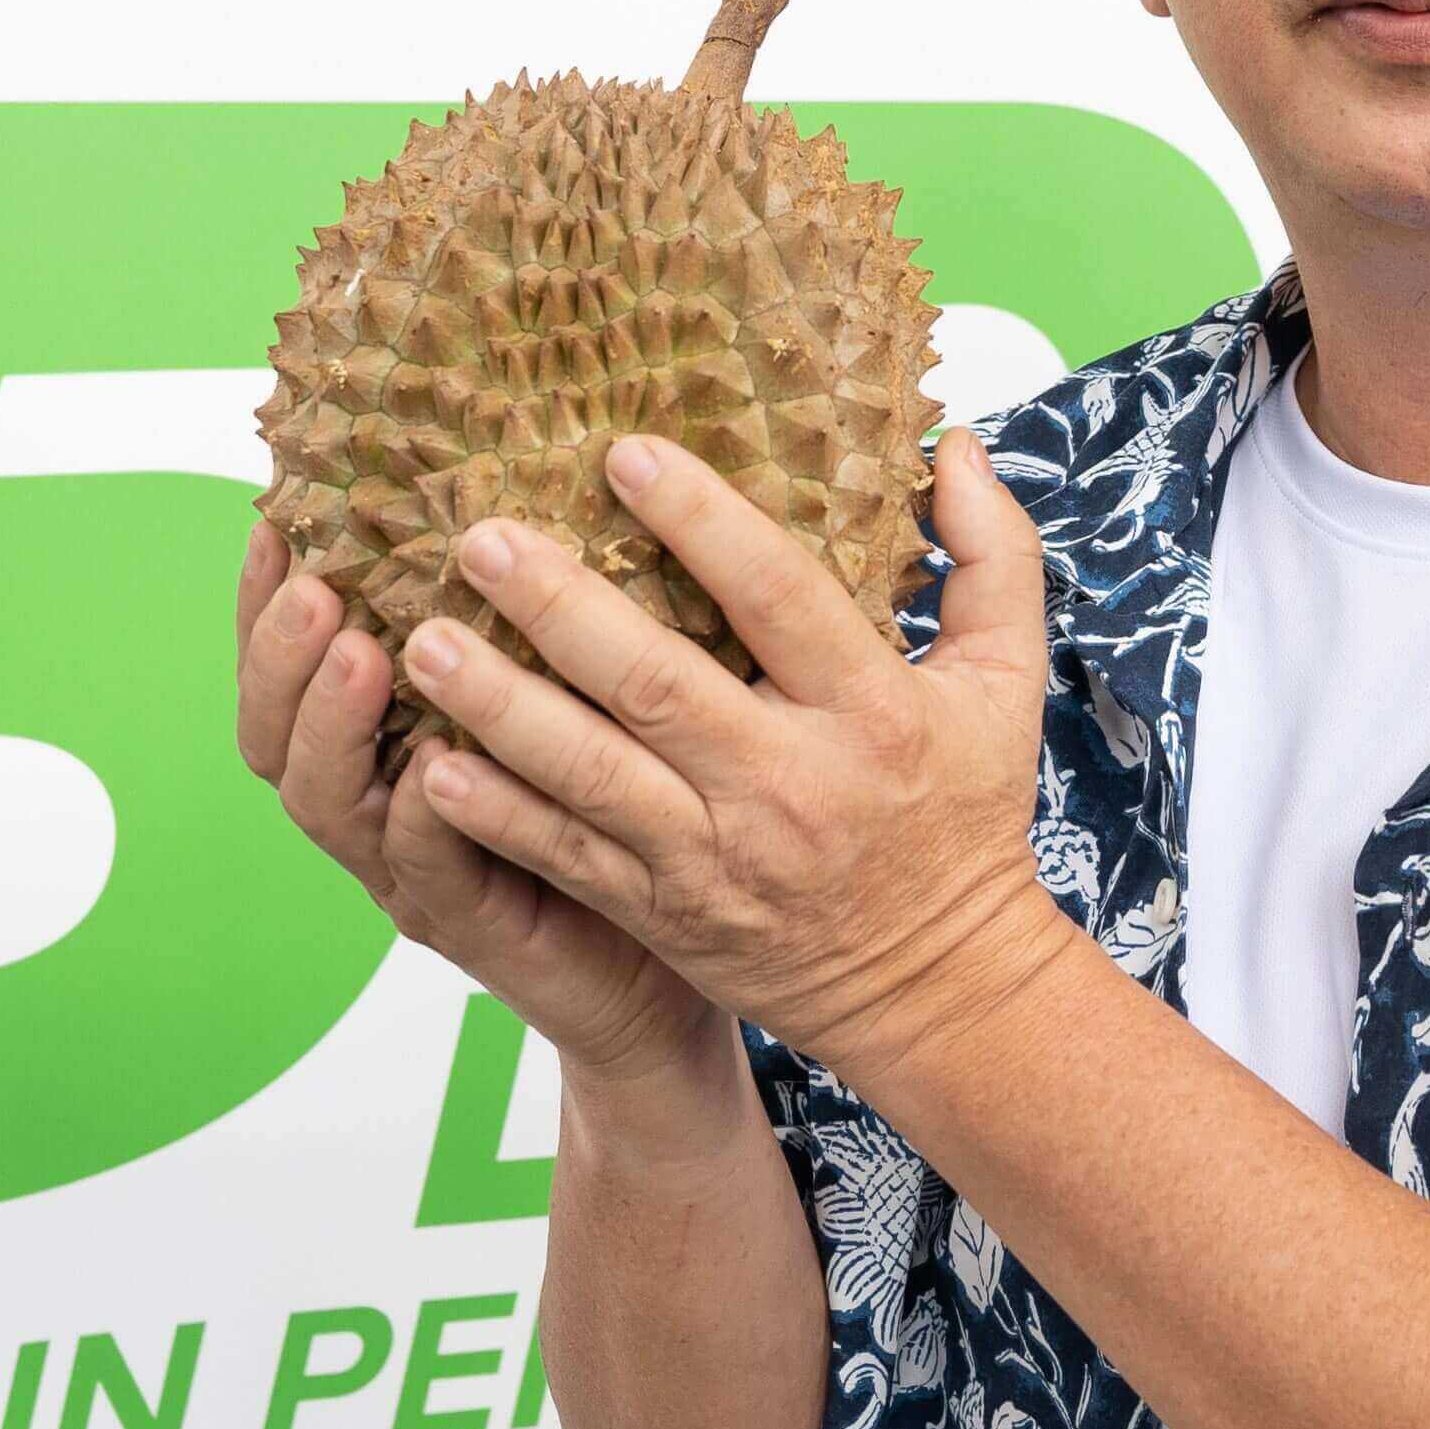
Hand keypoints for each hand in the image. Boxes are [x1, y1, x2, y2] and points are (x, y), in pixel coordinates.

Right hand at [236, 521, 729, 1112]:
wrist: (667, 955)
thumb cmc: (623, 797)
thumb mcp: (565, 688)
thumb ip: (528, 608)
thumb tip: (535, 470)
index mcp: (385, 736)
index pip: (293, 664)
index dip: (266, 600)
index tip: (277, 521)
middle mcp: (378, 801)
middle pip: (275, 732)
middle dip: (280, 653)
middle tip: (314, 585)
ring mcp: (412, 868)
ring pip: (330, 801)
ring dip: (333, 723)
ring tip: (357, 651)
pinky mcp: (471, 924)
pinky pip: (428, 871)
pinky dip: (425, 815)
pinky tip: (435, 767)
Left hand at [395, 431, 1084, 1086]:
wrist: (938, 983)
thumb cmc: (964, 812)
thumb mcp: (1006, 683)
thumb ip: (992, 557)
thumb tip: (951, 445)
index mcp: (870, 711)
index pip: (777, 597)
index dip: (702, 522)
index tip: (624, 453)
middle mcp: (786, 782)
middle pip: (655, 682)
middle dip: (558, 607)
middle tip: (478, 538)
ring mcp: (716, 854)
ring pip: (588, 772)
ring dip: (498, 705)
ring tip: (423, 640)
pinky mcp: (668, 911)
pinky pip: (566, 857)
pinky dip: (496, 814)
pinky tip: (430, 766)